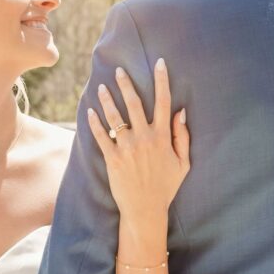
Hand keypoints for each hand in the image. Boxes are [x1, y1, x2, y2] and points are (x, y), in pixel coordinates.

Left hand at [88, 58, 190, 223]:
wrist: (145, 209)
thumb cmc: (166, 186)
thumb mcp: (183, 162)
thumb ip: (181, 136)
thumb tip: (180, 112)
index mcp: (162, 137)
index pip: (162, 102)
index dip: (161, 80)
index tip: (158, 64)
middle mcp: (144, 138)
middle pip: (134, 103)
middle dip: (126, 84)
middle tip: (119, 70)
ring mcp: (126, 147)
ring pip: (115, 117)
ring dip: (107, 100)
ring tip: (101, 87)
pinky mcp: (112, 158)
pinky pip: (101, 136)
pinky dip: (94, 123)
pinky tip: (90, 112)